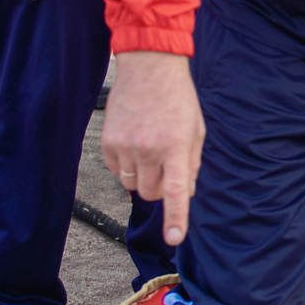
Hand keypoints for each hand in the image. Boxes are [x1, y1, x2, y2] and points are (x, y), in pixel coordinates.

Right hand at [103, 50, 204, 244]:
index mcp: (176, 146)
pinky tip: (134, 144)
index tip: (174, 238)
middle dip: (160, 188)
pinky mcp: (108, 142)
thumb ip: (191, 163)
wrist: (148, 66)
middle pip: (151, 193)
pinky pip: (116, 171)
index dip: (176, 218)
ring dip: (142, 176)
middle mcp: (149, 149)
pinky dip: (126, 166)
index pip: (176, 191)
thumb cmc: (177, 97)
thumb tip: (186, 193)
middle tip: (165, 168)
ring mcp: (125, 146)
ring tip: (149, 150)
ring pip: (132, 184)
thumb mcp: (196, 129)